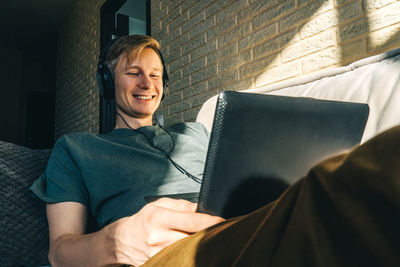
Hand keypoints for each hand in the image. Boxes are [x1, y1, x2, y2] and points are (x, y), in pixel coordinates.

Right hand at [104, 198, 224, 265]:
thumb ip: (181, 205)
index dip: (209, 221)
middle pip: (192, 238)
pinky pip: (180, 259)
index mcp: (159, 218)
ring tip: (208, 240)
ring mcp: (158, 253)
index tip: (222, 221)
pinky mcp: (159, 263)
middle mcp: (158, 237)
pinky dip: (190, 255)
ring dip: (200, 246)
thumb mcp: (159, 205)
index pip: (190, 220)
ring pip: (188, 250)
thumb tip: (200, 208)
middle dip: (207, 234)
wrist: (123, 240)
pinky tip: (195, 250)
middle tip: (220, 231)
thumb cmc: (144, 220)